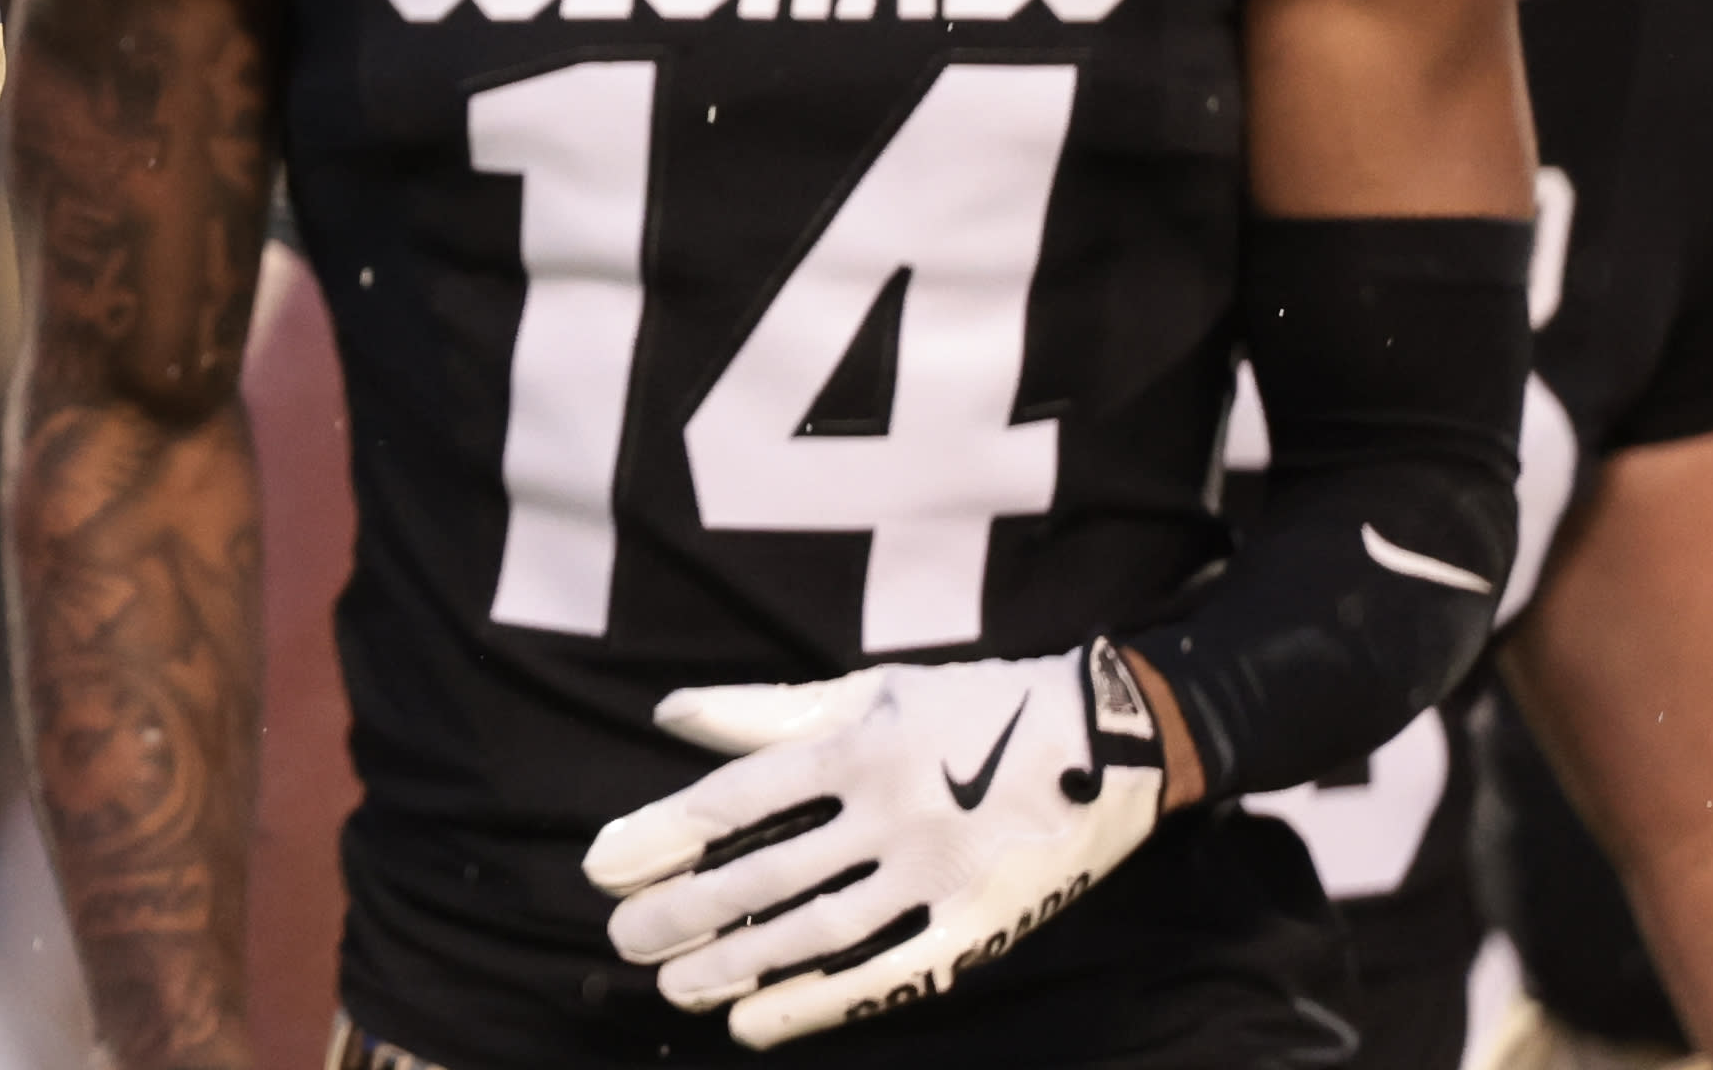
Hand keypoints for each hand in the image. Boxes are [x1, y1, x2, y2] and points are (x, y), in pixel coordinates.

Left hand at [581, 638, 1165, 1050]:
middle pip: (764, 873)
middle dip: (684, 911)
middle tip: (623, 938)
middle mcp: (891, 810)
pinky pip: (887, 974)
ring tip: (674, 984)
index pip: (736, 799)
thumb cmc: (967, 708)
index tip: (603, 866)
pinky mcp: (978, 927)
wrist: (1110, 740)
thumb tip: (668, 715)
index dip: (661, 836)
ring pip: (816, 931)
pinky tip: (753, 1020)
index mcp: (857, 744)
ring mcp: (937, 874)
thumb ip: (763, 711)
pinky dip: (815, 1003)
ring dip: (736, 963)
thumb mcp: (866, 692)